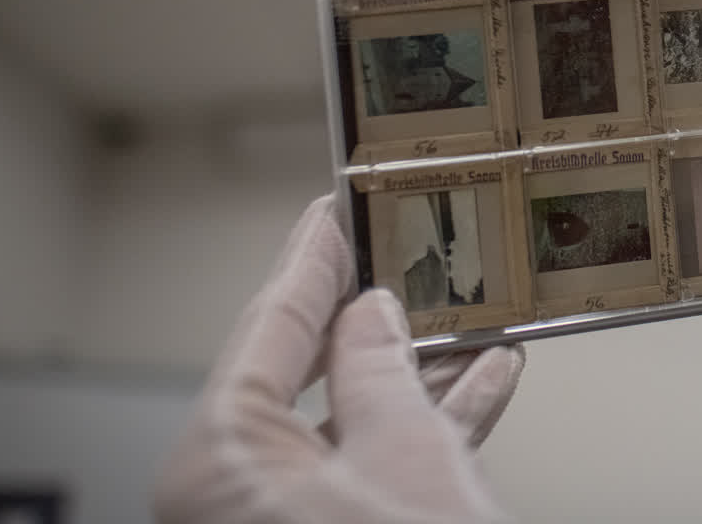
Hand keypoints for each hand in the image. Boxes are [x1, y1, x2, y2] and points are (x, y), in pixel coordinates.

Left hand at [154, 195, 524, 522]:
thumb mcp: (404, 448)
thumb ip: (381, 370)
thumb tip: (374, 316)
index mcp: (223, 457)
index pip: (270, 325)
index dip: (314, 257)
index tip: (337, 208)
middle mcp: (235, 488)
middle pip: (307, 368)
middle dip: (372, 313)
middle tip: (400, 250)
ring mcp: (280, 513)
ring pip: (348, 416)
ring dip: (413, 370)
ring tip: (464, 318)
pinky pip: (368, 462)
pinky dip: (422, 424)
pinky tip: (478, 382)